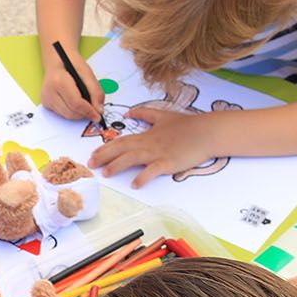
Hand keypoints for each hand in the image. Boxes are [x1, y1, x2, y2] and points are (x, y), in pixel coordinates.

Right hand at [40, 50, 103, 120]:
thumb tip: (99, 110)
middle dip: (85, 114)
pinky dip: (72, 111)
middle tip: (94, 111)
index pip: (75, 103)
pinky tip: (75, 102)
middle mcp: (49, 92)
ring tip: (85, 104)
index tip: (98, 115)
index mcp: (59, 81)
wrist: (57, 59)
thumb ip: (95, 91)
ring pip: (67, 115)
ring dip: (79, 114)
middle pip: (71, 112)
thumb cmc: (71, 63)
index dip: (88, 111)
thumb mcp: (87, 72)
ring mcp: (46, 99)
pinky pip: (63, 114)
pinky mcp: (46, 103)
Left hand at [88, 106, 219, 187]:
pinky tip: (135, 184)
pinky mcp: (169, 162)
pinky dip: (143, 177)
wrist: (206, 131)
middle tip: (90, 164)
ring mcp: (158, 153)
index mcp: (146, 135)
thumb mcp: (162, 114)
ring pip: (132, 158)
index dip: (105, 148)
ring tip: (106, 173)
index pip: (121, 141)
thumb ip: (144, 113)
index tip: (93, 154)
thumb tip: (129, 112)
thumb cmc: (187, 124)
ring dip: (117, 166)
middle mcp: (148, 144)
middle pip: (122, 149)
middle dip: (104, 157)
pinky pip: (153, 170)